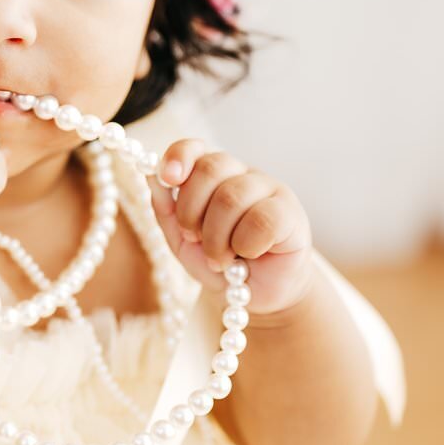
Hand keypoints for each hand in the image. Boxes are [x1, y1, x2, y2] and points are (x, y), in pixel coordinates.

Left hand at [146, 138, 314, 316]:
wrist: (256, 296)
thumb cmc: (220, 262)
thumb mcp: (182, 240)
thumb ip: (166, 209)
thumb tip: (152, 176)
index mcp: (215, 176)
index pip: (195, 148)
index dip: (179, 157)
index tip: (168, 178)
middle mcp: (243, 175)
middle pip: (210, 168)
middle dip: (191, 210)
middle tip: (194, 238)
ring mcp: (270, 190)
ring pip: (231, 197)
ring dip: (216, 237)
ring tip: (221, 259)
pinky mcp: (291, 214)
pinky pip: (261, 220)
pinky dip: (245, 244)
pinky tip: (249, 255)